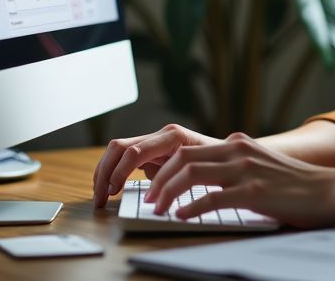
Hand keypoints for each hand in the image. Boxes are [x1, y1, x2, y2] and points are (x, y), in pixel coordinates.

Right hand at [92, 124, 219, 206]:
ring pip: (117, 151)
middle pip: (119, 147)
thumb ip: (177, 175)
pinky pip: (125, 158)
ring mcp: (155, 141)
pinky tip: (110, 190)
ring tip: (100, 198)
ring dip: (104, 173)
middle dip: (104, 172)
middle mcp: (161, 135)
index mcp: (172, 136)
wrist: (234, 155)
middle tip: (100, 198)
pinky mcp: (153, 152)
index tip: (113, 192)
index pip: (135, 151)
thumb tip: (154, 191)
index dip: (120, 172)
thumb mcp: (202, 170)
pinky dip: (113, 173)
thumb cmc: (221, 163)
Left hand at [146, 132, 334, 227]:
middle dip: (159, 180)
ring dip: (169, 192)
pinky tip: (182, 216)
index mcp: (237, 144)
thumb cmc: (297, 185)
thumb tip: (205, 183)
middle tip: (150, 199)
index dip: (164, 168)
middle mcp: (238, 152)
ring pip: (192, 174)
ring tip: (160, 209)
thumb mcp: (261, 165)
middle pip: (183, 158)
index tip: (153, 185)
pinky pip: (213, 199)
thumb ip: (235, 167)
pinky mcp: (255, 193)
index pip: (187, 150)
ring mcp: (246, 171)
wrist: (331, 188)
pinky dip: (192, 208)